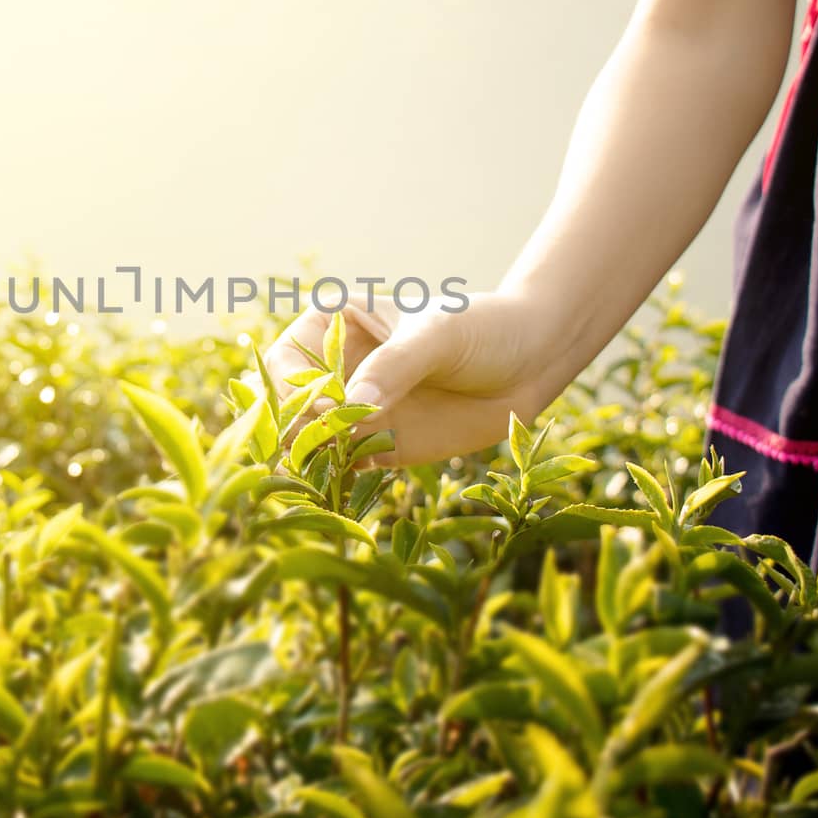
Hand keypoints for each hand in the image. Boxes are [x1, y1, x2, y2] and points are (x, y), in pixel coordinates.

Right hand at [262, 293, 558, 468]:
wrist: (531, 362)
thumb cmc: (482, 329)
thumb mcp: (437, 336)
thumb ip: (394, 366)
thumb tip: (352, 409)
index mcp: (334, 325)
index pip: (286, 362)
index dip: (294, 390)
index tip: (325, 410)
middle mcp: (335, 370)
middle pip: (289, 409)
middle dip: (292, 435)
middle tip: (313, 457)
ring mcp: (355, 412)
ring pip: (310, 444)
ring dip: (310, 466)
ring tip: (321, 482)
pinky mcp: (378, 447)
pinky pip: (343, 469)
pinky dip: (337, 483)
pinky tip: (345, 492)